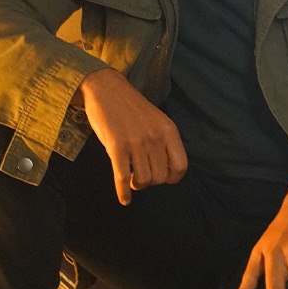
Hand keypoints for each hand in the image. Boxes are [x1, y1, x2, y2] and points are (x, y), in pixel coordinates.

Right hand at [78, 68, 186, 204]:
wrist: (106, 89)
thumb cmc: (131, 108)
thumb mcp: (157, 120)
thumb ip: (164, 142)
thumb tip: (168, 171)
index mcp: (169, 130)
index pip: (181, 166)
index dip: (172, 177)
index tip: (164, 178)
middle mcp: (155, 137)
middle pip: (160, 177)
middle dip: (151, 181)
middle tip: (142, 175)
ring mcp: (136, 142)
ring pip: (143, 180)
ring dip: (137, 185)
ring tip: (132, 179)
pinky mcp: (117, 146)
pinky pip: (122, 178)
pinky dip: (123, 193)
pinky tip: (124, 199)